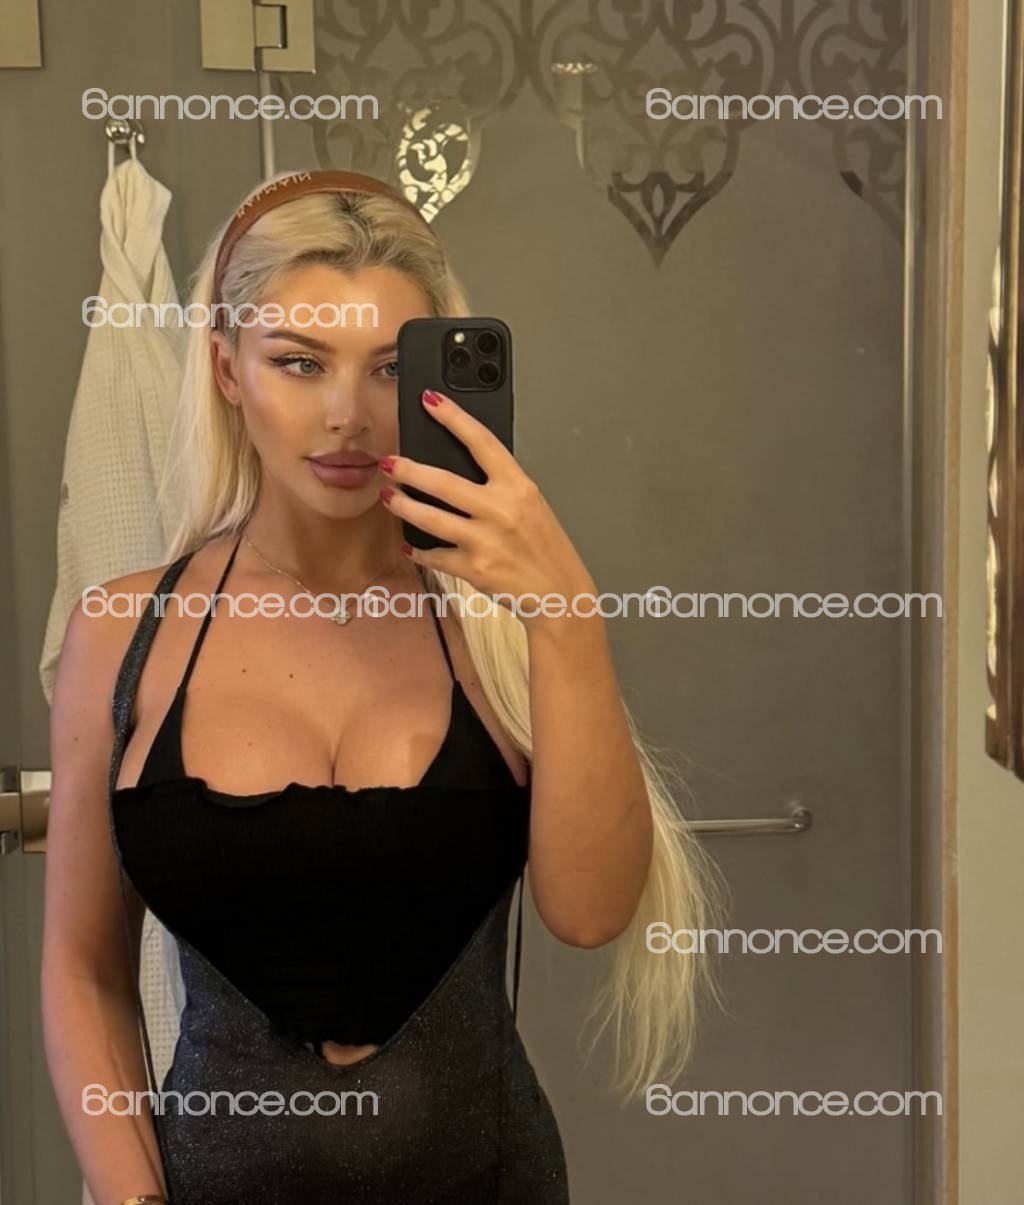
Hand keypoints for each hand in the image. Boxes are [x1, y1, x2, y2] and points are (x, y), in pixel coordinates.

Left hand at [378, 389, 596, 627]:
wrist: (560, 593)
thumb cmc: (546, 549)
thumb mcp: (532, 506)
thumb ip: (502, 487)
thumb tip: (463, 470)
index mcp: (519, 488)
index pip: (482, 442)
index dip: (453, 418)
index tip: (430, 401)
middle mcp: (501, 510)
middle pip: (443, 482)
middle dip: (408, 470)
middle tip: (389, 462)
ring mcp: (485, 540)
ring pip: (430, 518)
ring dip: (403, 506)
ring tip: (388, 497)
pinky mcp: (474, 568)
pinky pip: (435, 556)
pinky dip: (419, 550)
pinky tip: (410, 545)